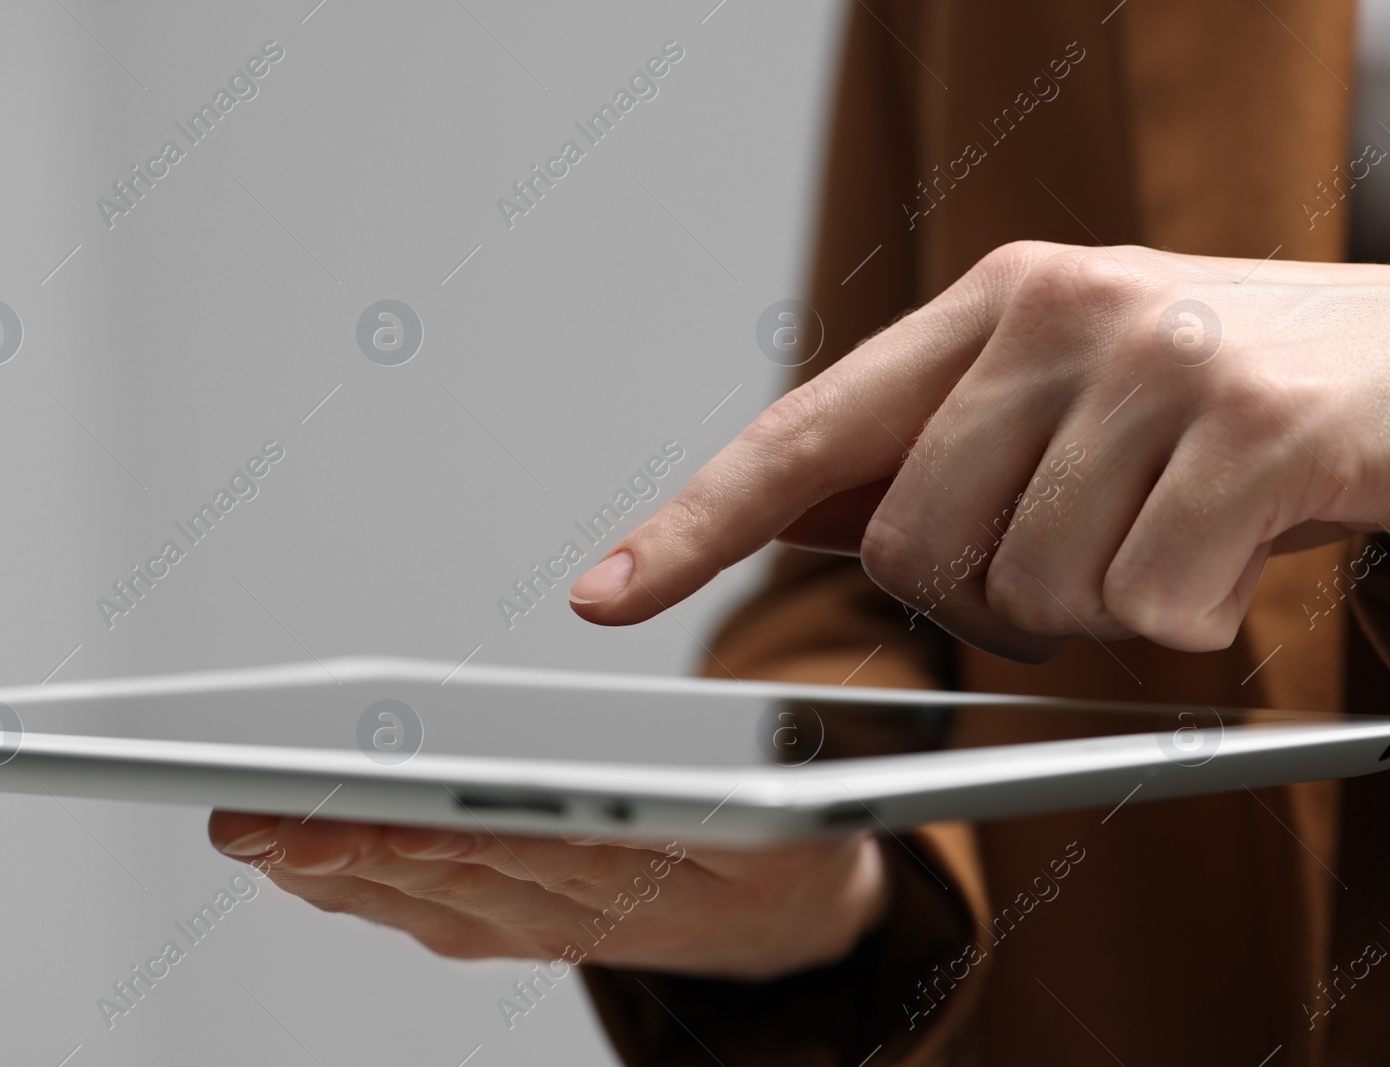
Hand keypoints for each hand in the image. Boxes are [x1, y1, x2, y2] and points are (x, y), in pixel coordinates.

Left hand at [208, 811, 888, 980]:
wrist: (783, 921)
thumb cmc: (769, 838)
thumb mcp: (781, 799)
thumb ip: (713, 781)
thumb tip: (623, 765)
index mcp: (656, 873)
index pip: (546, 855)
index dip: (461, 839)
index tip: (389, 820)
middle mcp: (581, 913)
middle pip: (457, 879)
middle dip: (355, 847)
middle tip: (265, 818)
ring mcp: (538, 928)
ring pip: (424, 900)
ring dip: (334, 868)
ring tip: (252, 826)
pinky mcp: (509, 927)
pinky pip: (420, 913)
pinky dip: (351, 885)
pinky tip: (292, 853)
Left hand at [567, 242, 1389, 659]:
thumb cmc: (1235, 393)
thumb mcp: (1073, 398)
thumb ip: (935, 453)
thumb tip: (788, 516)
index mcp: (993, 304)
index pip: (803, 431)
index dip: (695, 525)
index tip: (605, 595)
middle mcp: (1058, 312)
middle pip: (913, 552)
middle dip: (992, 599)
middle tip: (1093, 551)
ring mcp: (1155, 363)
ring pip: (1032, 597)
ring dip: (1102, 611)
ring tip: (1178, 533)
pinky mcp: (1254, 431)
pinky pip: (1149, 614)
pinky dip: (1194, 620)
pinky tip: (1244, 548)